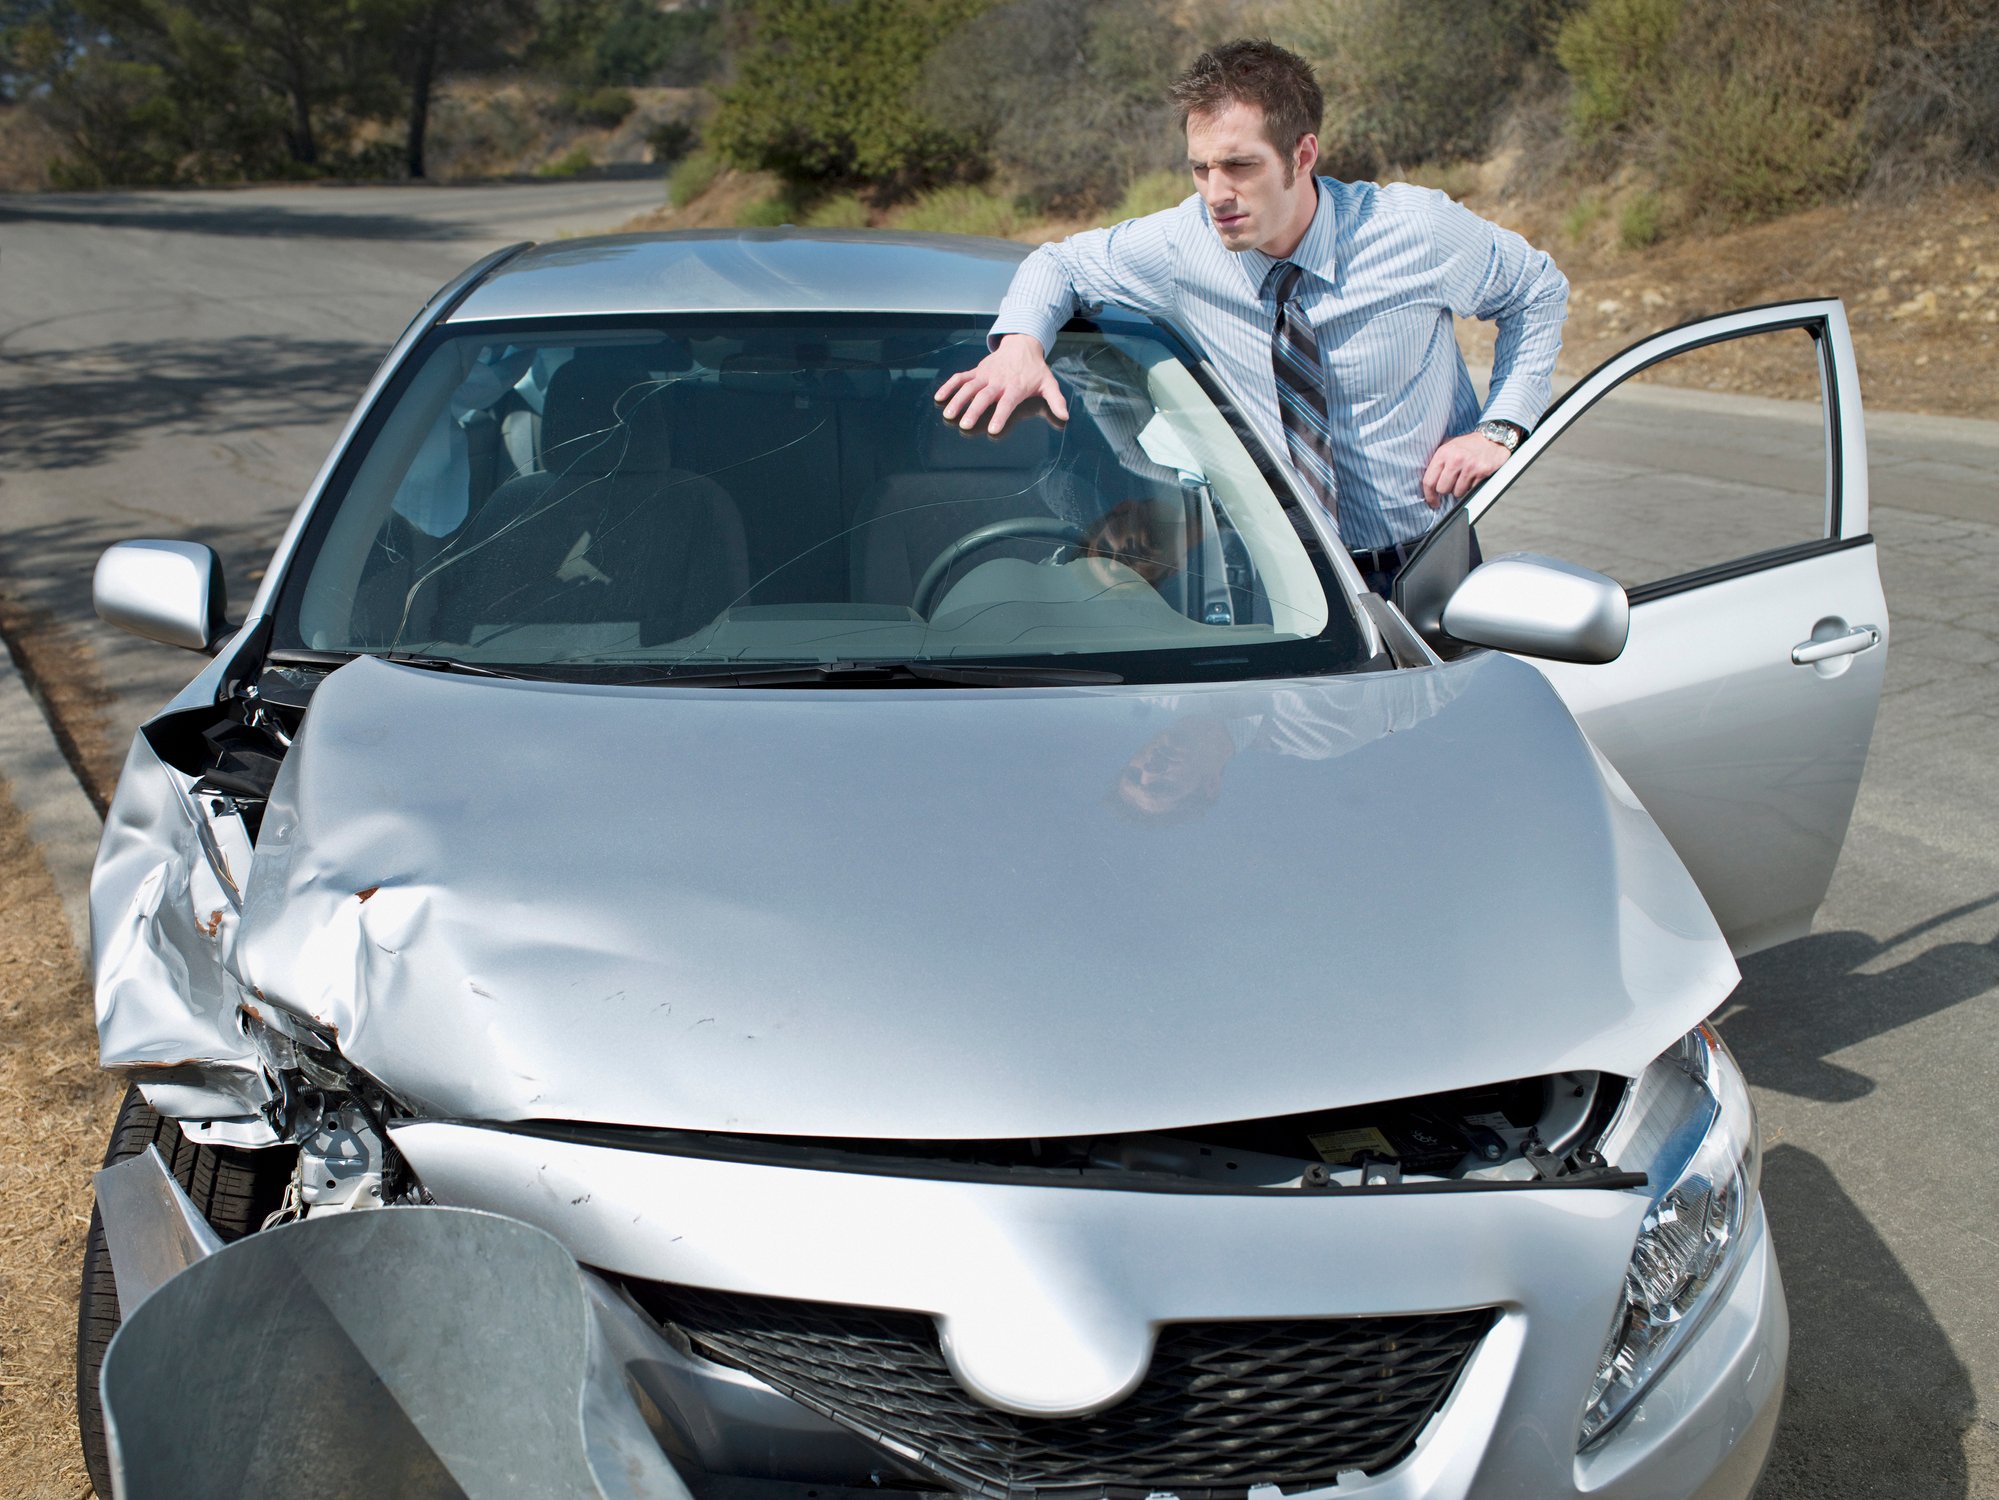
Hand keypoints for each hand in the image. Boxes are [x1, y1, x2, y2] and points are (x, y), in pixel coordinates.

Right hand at [935, 334, 1069, 434]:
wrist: (1022, 344)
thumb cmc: (1035, 369)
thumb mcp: (1049, 383)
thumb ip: (1056, 400)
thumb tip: (1065, 416)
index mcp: (1015, 387)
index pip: (1007, 403)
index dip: (1000, 415)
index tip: (993, 429)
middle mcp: (998, 381)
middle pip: (984, 396)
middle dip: (974, 410)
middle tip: (965, 425)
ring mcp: (985, 375)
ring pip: (969, 387)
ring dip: (958, 400)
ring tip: (948, 414)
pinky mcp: (977, 371)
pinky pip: (960, 377)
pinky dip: (949, 386)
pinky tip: (939, 397)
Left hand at [1421, 432, 1510, 506]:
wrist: (1493, 438)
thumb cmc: (1468, 445)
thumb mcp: (1448, 446)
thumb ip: (1437, 461)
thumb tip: (1426, 483)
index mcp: (1443, 453)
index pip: (1429, 481)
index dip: (1429, 495)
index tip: (1433, 501)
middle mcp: (1455, 459)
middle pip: (1443, 489)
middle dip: (1446, 490)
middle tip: (1451, 485)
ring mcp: (1470, 466)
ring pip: (1457, 492)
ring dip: (1460, 490)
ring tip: (1464, 478)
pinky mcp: (1482, 472)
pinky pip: (1471, 490)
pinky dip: (1472, 487)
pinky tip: (1473, 477)